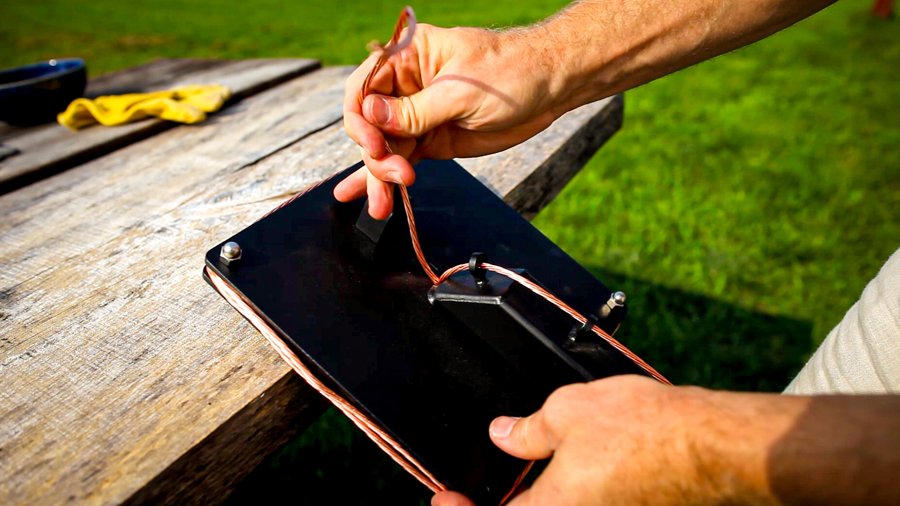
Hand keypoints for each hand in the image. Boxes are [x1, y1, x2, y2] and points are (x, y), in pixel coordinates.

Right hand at [336, 23, 561, 218]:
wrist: (549, 87)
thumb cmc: (511, 71)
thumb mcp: (461, 92)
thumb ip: (415, 110)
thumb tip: (372, 115)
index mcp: (407, 58)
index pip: (363, 88)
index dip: (361, 120)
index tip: (375, 145)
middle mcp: (405, 87)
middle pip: (370, 125)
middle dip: (377, 155)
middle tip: (398, 176)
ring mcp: (417, 116)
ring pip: (384, 149)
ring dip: (380, 177)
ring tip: (383, 207)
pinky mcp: (431, 140)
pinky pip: (401, 160)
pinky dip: (389, 181)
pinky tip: (376, 200)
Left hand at [433, 375, 798, 505]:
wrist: (711, 446)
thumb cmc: (645, 430)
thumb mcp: (567, 412)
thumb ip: (526, 430)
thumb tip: (502, 434)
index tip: (444, 498)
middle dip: (501, 505)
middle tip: (477, 493)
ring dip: (533, 502)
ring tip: (520, 478)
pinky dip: (564, 498)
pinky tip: (563, 473)